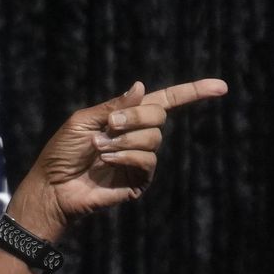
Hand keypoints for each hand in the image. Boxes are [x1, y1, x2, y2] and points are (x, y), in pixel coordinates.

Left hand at [9, 78, 228, 237]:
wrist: (52, 187)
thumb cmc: (61, 153)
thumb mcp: (84, 121)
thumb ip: (115, 106)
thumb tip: (141, 87)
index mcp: (127, 117)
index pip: (167, 101)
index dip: (193, 92)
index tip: (221, 87)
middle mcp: (138, 136)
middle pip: (159, 115)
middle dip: (135, 117)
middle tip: (109, 125)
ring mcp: (140, 160)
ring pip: (154, 138)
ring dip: (125, 140)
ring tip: (101, 148)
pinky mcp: (138, 182)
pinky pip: (147, 161)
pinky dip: (126, 157)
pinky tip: (107, 161)